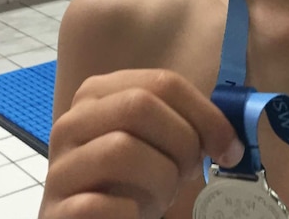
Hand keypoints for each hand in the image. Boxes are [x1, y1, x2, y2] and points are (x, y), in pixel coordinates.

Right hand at [40, 70, 243, 218]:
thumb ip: (188, 123)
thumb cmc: (135, 181)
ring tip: (160, 196)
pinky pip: (101, 203)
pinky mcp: (56, 211)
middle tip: (188, 172)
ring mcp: (60, 167)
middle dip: (181, 142)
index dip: (205, 114)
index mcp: (99, 94)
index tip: (229, 148)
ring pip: (121, 149)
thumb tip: (232, 137)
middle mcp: (72, 122)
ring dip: (159, 180)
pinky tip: (133, 214)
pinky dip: (131, 212)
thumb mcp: (161, 142)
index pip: (162, 82)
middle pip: (139, 105)